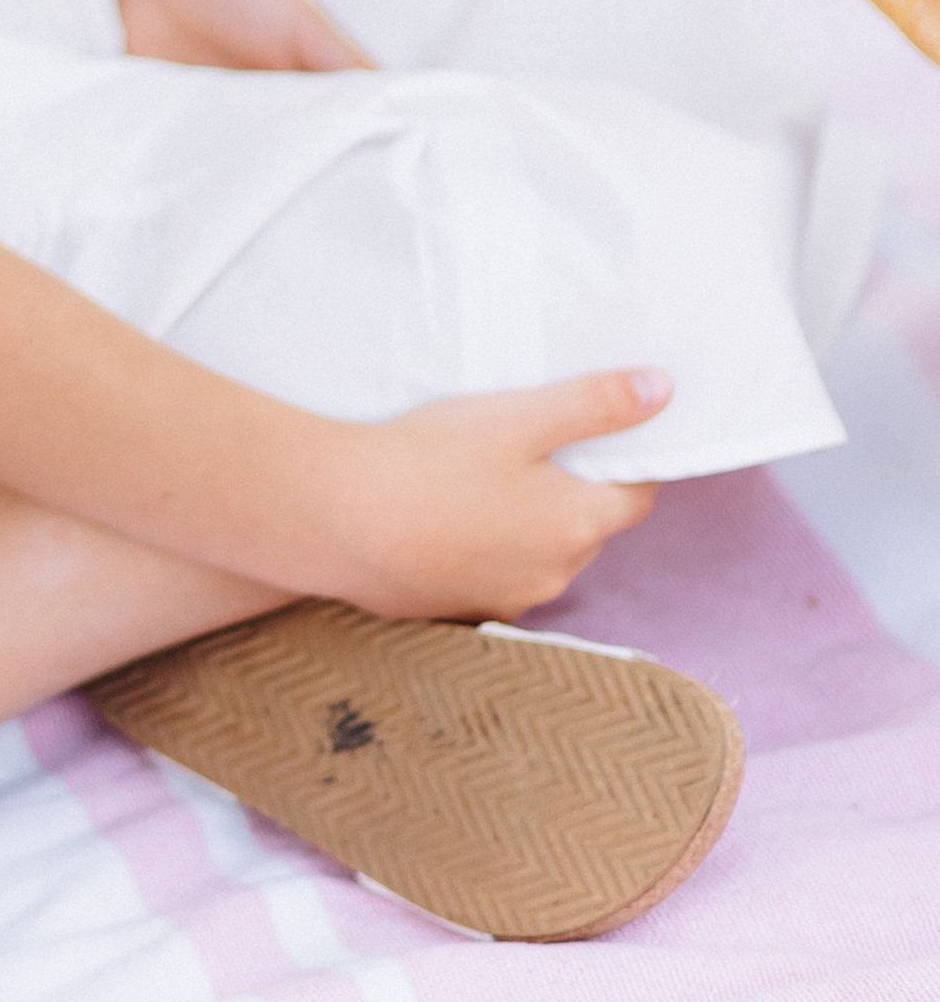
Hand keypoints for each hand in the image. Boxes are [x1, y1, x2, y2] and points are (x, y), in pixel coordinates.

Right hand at [307, 372, 671, 621]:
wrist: (337, 517)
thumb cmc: (429, 460)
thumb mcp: (516, 417)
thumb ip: (593, 405)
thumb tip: (663, 391)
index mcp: (576, 526)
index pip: (636, 494)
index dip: (626, 458)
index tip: (601, 430)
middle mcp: (552, 575)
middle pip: (584, 524)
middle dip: (569, 487)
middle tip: (526, 441)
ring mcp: (504, 599)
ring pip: (537, 552)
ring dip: (524, 520)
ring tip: (476, 476)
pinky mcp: (458, 610)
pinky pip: (491, 573)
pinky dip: (482, 547)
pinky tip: (443, 513)